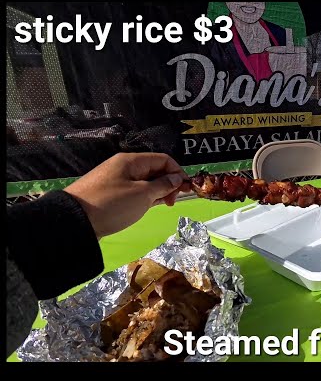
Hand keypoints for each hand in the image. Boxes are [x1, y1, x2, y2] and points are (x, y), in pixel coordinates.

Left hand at [64, 153, 191, 237]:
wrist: (75, 221)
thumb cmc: (112, 204)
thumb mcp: (142, 195)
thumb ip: (163, 185)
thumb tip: (177, 178)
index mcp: (132, 161)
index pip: (163, 159)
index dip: (178, 172)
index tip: (185, 190)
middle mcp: (124, 167)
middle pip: (155, 169)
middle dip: (168, 183)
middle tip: (172, 202)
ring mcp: (116, 180)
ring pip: (145, 181)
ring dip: (157, 192)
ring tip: (162, 206)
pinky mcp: (110, 194)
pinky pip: (134, 191)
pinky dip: (145, 197)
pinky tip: (147, 207)